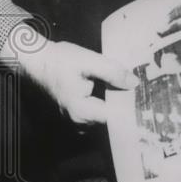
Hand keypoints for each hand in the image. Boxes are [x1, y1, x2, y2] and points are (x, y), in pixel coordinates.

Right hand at [16, 37, 137, 124]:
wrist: (34, 60)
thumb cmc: (58, 60)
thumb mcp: (89, 61)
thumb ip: (112, 72)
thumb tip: (134, 83)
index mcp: (82, 111)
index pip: (115, 119)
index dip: (131, 110)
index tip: (146, 102)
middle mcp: (77, 121)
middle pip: (110, 120)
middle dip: (124, 108)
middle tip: (143, 95)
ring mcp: (72, 119)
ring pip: (102, 118)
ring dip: (115, 107)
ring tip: (131, 93)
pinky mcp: (72, 114)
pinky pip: (94, 115)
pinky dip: (105, 106)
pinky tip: (114, 93)